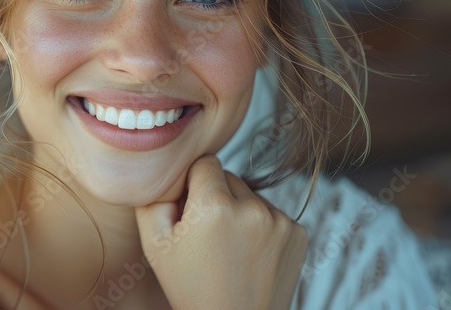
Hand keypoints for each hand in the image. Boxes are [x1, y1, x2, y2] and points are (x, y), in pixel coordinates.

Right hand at [135, 155, 308, 309]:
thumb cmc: (190, 288)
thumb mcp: (154, 245)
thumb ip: (152, 197)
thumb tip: (165, 169)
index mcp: (214, 205)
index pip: (204, 162)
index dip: (192, 185)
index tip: (190, 211)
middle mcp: (253, 208)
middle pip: (229, 177)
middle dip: (216, 197)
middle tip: (207, 236)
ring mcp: (281, 222)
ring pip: (251, 195)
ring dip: (239, 212)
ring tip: (229, 249)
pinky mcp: (298, 234)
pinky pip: (272, 214)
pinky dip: (261, 228)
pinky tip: (250, 255)